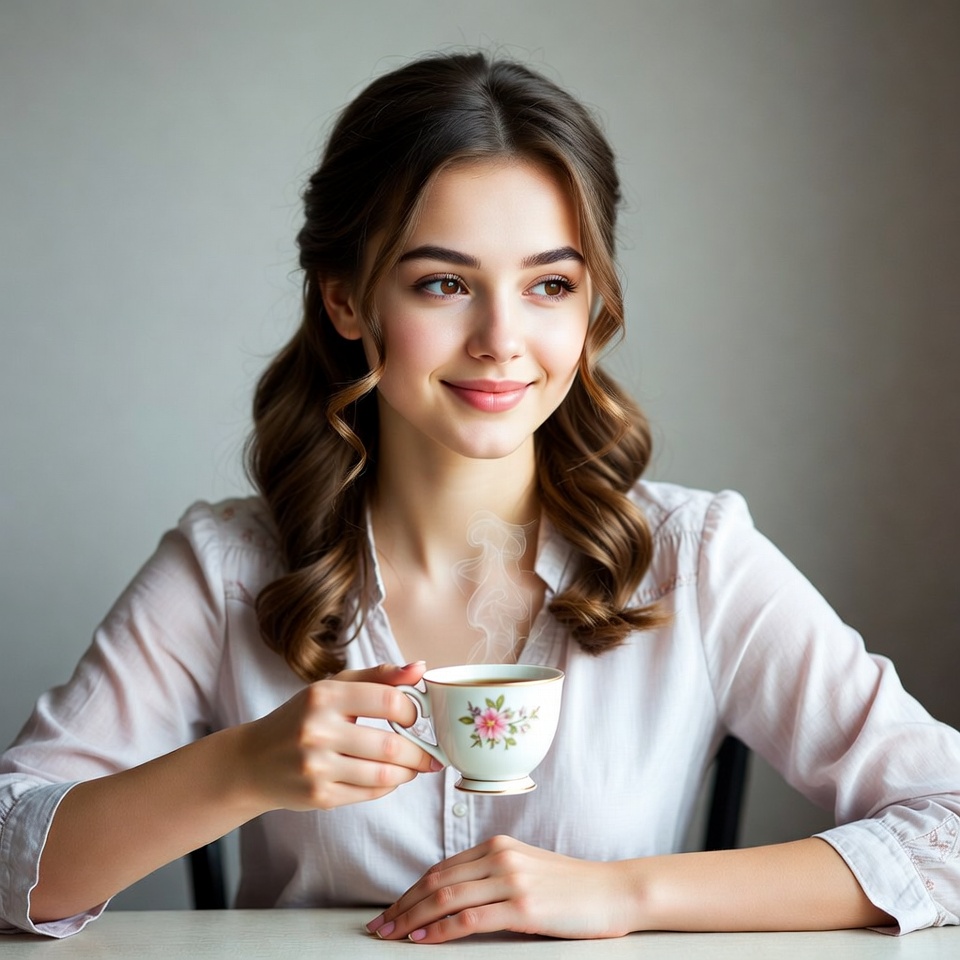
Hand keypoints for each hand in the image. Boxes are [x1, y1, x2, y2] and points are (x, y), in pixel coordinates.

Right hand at [240, 661, 440, 811]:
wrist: (253, 762)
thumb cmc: (301, 718)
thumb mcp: (333, 688)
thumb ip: (378, 676)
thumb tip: (420, 667)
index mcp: (324, 696)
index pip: (388, 701)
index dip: (412, 711)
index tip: (415, 717)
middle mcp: (318, 731)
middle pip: (391, 745)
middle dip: (420, 752)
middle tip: (429, 753)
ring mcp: (317, 767)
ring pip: (384, 774)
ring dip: (408, 772)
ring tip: (413, 767)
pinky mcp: (319, 796)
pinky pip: (369, 794)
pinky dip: (388, 786)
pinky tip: (389, 777)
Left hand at [366, 836, 632, 942]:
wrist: (614, 891)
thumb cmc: (572, 887)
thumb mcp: (527, 870)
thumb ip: (492, 876)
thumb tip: (455, 897)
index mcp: (498, 846)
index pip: (441, 869)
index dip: (410, 890)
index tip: (391, 910)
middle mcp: (500, 857)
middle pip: (436, 881)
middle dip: (402, 905)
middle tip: (379, 926)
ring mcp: (511, 880)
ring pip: (446, 898)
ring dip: (412, 918)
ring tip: (391, 935)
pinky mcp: (523, 907)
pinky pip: (469, 919)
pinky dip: (440, 930)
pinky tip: (424, 941)